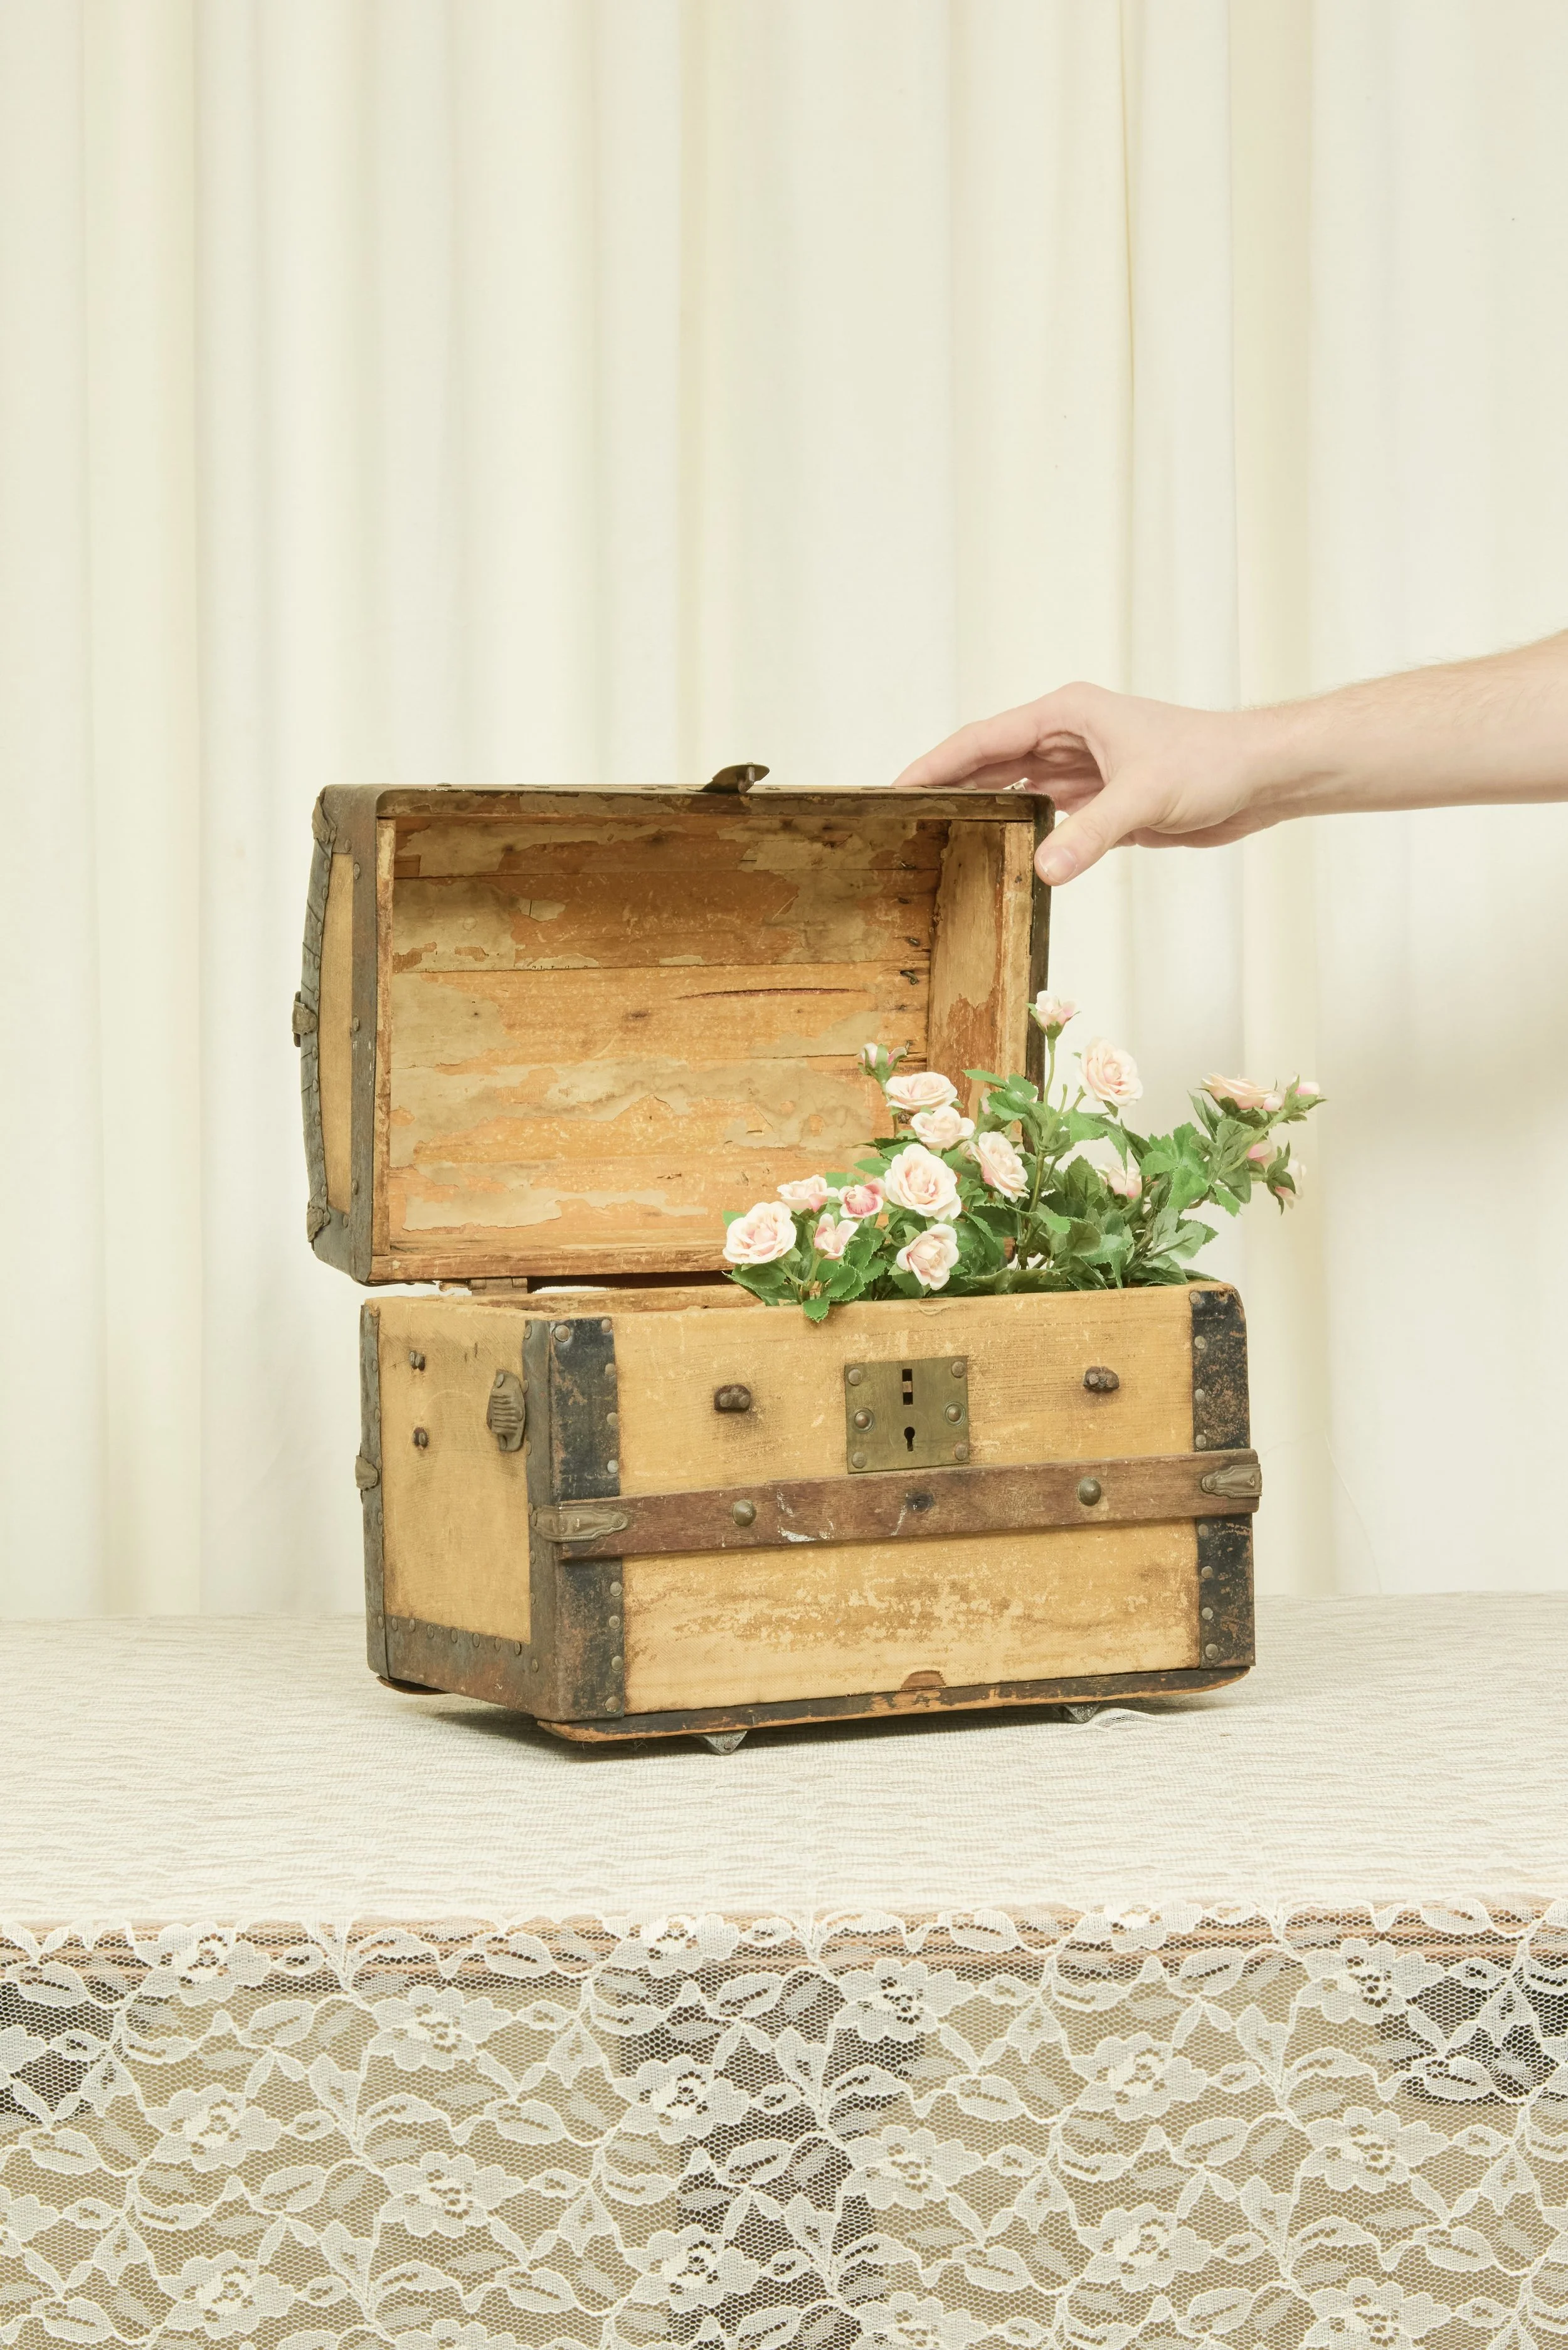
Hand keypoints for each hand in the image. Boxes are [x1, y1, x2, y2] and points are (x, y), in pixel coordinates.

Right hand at [892, 682, 1288, 884]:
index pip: (982, 739)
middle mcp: (1067, 737)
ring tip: (932, 839)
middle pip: (988, 763)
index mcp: (1067, 714)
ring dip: (979, 811)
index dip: (935, 764)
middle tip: (899, 822)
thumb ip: (1090, 834)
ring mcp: (1082, 770)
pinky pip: (1044, 816)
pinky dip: (1017, 833)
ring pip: (1013, 789)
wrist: (1261, 777)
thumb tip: (1042, 871)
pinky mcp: (1100, 801)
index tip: (895, 788)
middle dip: (946, 788)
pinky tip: (993, 854)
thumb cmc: (1212, 761)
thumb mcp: (1144, 796)